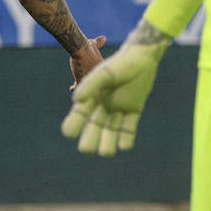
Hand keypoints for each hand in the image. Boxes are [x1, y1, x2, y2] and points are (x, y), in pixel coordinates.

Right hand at [61, 21, 170, 155]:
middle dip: (90, 138)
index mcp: (93, 96)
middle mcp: (104, 105)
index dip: (74, 123)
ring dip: (108, 142)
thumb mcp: (105, 74)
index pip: (81, 114)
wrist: (142, 58)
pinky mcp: (134, 110)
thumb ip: (91, 85)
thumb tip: (76, 101)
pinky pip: (129, 128)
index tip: (68, 133)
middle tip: (86, 149)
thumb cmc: (121, 64)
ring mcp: (119, 108)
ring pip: (111, 130)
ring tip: (106, 152)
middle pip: (95, 126)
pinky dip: (126, 138)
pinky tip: (124, 146)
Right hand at [68, 35, 105, 88]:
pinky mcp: (82, 80)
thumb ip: (98, 43)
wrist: (80, 49)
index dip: (92, 75)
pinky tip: (71, 88)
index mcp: (102, 68)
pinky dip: (75, 88)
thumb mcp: (93, 44)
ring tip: (74, 87)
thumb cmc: (86, 46)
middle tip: (81, 82)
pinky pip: (79, 87)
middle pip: (93, 82)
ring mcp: (90, 78)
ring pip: (86, 85)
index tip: (87, 74)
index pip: (100, 75)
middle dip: (87, 82)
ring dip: (80, 86)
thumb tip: (103, 38)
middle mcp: (98, 75)